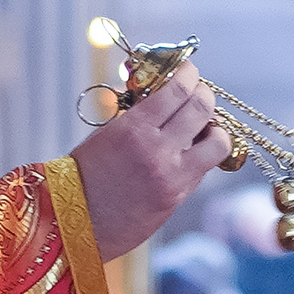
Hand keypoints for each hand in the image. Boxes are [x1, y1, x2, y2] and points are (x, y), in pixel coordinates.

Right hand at [68, 62, 232, 258]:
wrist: (75, 222)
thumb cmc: (84, 174)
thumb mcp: (107, 133)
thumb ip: (136, 112)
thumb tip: (158, 89)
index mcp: (134, 128)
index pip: (178, 89)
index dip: (189, 74)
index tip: (189, 71)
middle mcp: (158, 150)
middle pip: (203, 109)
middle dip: (205, 95)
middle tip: (199, 94)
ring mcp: (172, 176)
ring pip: (218, 143)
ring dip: (216, 129)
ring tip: (205, 128)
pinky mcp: (178, 197)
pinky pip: (204, 168)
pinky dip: (205, 155)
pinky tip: (193, 152)